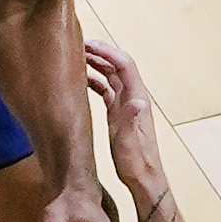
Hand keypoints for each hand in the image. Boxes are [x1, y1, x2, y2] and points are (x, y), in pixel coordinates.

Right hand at [84, 38, 162, 196]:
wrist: (143, 178)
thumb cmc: (137, 162)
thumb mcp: (131, 142)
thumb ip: (132, 119)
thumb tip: (137, 100)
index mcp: (137, 99)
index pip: (124, 64)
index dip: (107, 51)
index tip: (88, 43)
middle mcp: (134, 98)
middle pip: (117, 65)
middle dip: (100, 52)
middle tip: (78, 44)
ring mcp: (127, 104)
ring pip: (112, 75)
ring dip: (96, 64)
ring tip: (77, 57)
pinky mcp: (119, 113)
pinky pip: (107, 90)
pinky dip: (95, 81)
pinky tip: (81, 81)